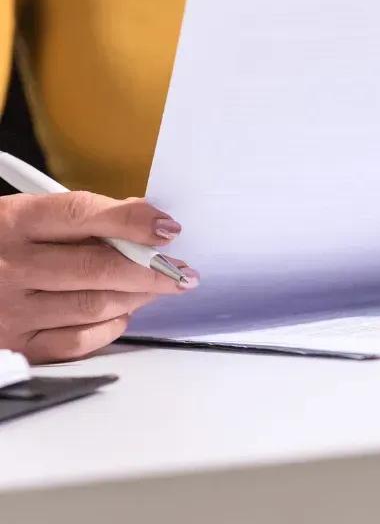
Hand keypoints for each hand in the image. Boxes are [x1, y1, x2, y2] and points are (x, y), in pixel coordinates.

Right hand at [0, 192, 196, 362]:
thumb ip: (80, 218)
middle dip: (151, 269)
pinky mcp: (14, 347)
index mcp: (13, 222)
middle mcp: (9, 266)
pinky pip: (76, 342)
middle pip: (97, 266)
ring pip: (94, 305)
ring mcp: (9, 311)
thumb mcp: (25, 218)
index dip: (132, 221)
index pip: (82, 215)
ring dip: (138, 295)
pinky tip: (123, 312)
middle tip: (181, 269)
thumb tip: (142, 220)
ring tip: (159, 286)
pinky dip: (110, 326)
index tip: (168, 228)